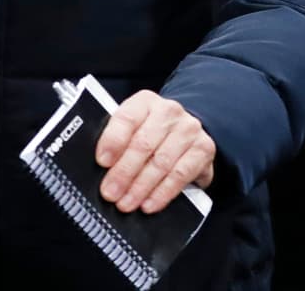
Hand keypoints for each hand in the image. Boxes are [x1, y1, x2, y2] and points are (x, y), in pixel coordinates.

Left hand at [94, 90, 214, 214]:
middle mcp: (169, 111)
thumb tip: (100, 166)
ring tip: (126, 203)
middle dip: (124, 173)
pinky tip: (149, 204)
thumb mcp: (133, 126)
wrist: (186, 130)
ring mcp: (189, 130)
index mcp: (145, 101)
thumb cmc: (150, 130)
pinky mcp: (203, 149)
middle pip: (143, 144)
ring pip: (161, 163)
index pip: (127, 118)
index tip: (102, 162)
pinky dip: (162, 193)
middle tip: (110, 192)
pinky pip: (180, 176)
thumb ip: (117, 138)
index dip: (113, 141)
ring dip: (141, 188)